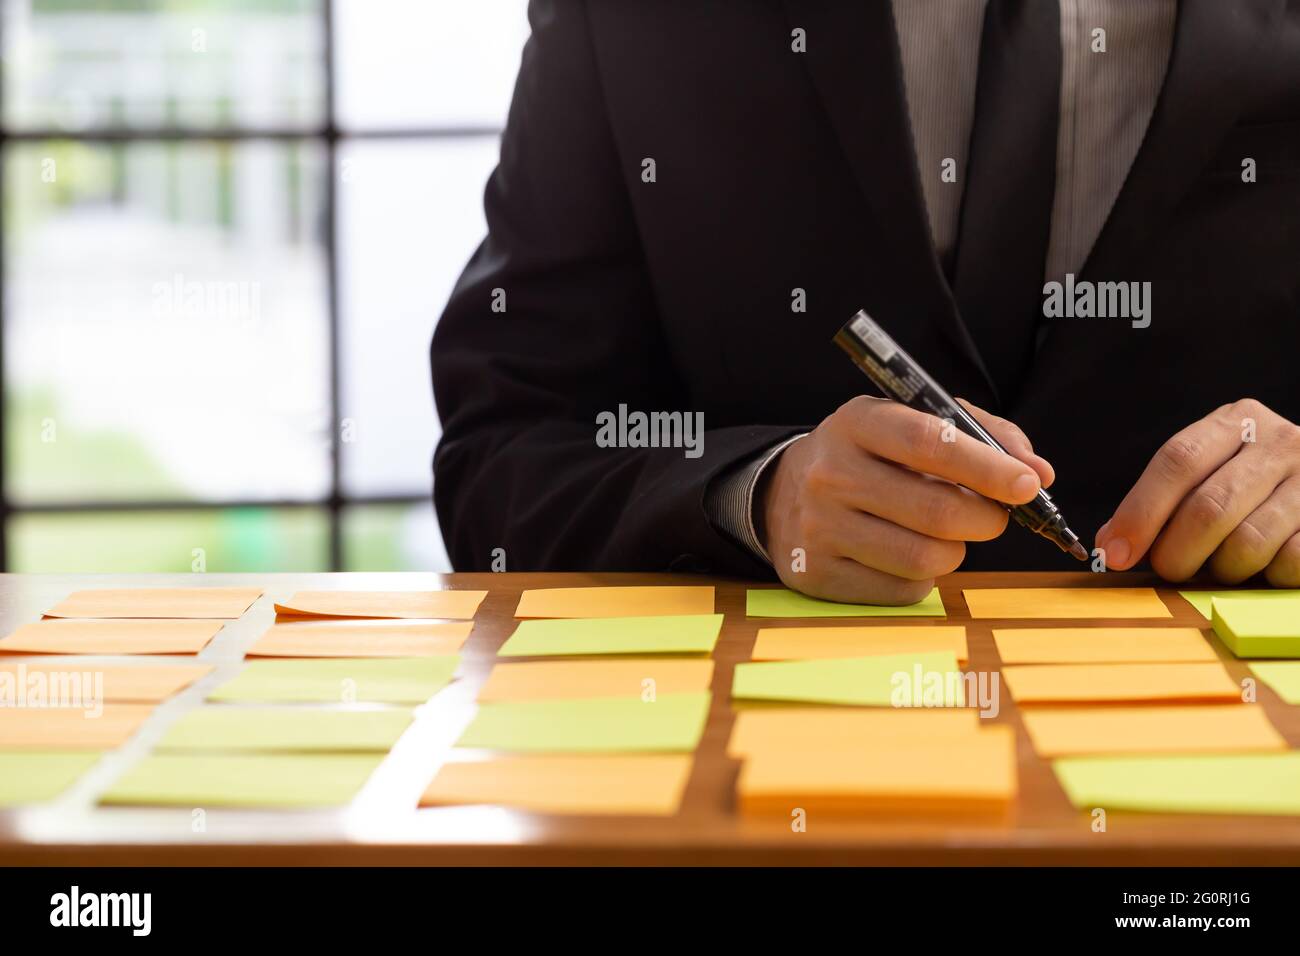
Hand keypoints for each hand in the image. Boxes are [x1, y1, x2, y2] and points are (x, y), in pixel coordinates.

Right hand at [759, 396, 1053, 603]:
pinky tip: (905, 553)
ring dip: (956, 551)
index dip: (987, 467)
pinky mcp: (819, 575)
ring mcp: (820, 529)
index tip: (1028, 485)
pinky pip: (903, 589)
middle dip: (986, 519)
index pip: (930, 443)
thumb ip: (982, 436)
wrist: (783, 493)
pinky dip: (922, 576)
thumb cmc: (870, 455)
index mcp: (857, 422)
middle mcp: (831, 474)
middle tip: (995, 516)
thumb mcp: (911, 422)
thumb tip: (1038, 475)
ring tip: (944, 534)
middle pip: (937, 511)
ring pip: (925, 558)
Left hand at [1097, 399, 1299, 584]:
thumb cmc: (1250, 484)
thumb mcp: (1208, 471)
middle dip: (1175, 552)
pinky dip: (1266, 576)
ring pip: (1247, 542)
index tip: (1115, 552)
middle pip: (1208, 507)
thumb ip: (1160, 501)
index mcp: (1236, 421)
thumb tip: (1111, 543)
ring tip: (1223, 563)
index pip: (1177, 461)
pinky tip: (1264, 564)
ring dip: (1222, 568)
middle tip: (1168, 568)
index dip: (1140, 512)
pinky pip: (1288, 563)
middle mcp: (1279, 443)